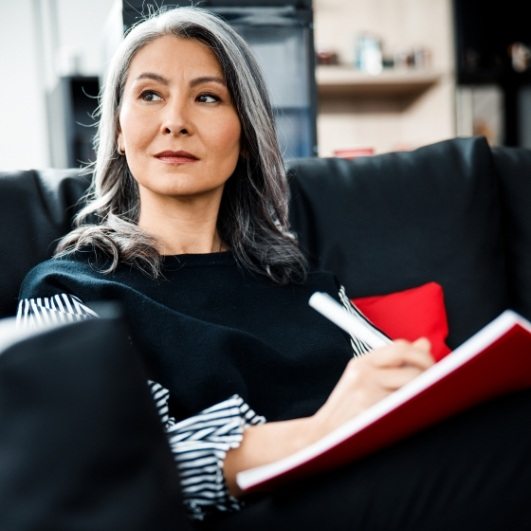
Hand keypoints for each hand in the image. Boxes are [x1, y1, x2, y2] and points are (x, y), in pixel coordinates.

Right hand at [310, 338, 433, 439]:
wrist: (322, 435)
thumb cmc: (349, 409)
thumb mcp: (364, 379)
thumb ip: (394, 362)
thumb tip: (424, 342)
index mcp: (362, 363)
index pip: (400, 347)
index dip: (422, 355)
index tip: (432, 367)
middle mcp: (363, 373)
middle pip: (412, 366)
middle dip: (431, 375)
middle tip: (438, 386)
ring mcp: (366, 393)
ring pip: (413, 387)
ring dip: (425, 394)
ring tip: (426, 402)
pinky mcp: (370, 412)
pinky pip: (406, 407)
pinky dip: (416, 409)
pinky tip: (415, 415)